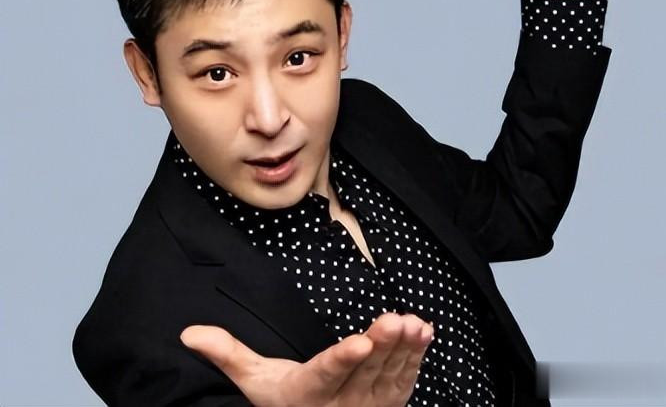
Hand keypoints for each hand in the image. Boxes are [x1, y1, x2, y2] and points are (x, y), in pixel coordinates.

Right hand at [180, 312, 433, 406]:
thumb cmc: (282, 402)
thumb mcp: (254, 382)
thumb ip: (228, 354)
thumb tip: (189, 333)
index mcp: (307, 393)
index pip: (325, 374)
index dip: (343, 360)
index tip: (359, 344)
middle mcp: (342, 404)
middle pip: (364, 373)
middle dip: (381, 347)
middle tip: (394, 320)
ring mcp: (369, 406)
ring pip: (390, 375)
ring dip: (404, 349)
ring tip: (414, 323)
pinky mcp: (389, 402)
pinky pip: (405, 380)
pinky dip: (416, 357)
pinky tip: (425, 332)